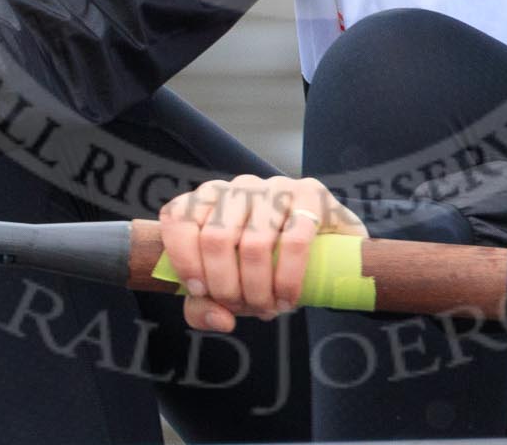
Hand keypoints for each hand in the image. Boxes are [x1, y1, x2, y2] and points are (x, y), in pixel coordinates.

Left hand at [157, 174, 366, 332]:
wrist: (328, 248)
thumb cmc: (266, 265)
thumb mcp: (229, 285)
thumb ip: (205, 305)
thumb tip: (220, 318)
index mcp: (209, 199)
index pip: (177, 217)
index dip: (184, 260)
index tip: (200, 291)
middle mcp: (238, 187)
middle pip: (215, 238)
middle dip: (227, 287)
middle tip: (242, 308)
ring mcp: (275, 187)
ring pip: (254, 244)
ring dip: (258, 290)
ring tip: (267, 309)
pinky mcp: (310, 194)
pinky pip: (294, 242)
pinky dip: (287, 281)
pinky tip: (288, 300)